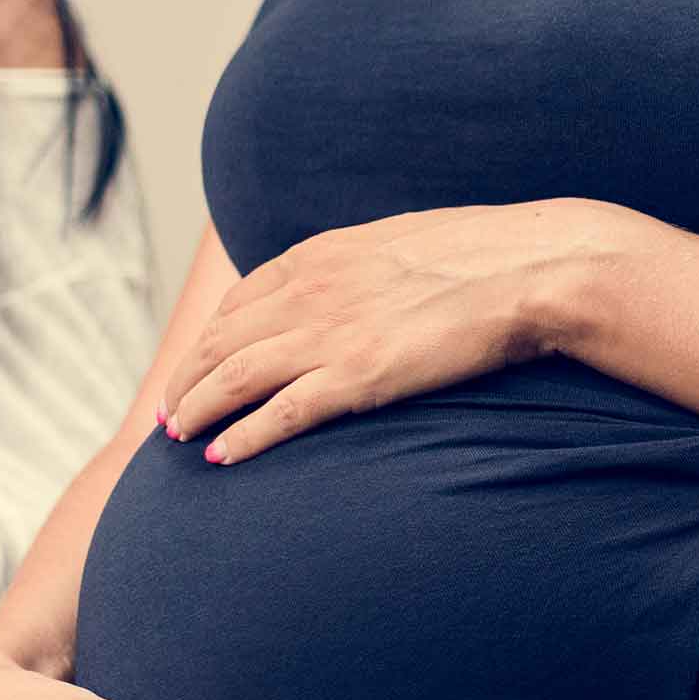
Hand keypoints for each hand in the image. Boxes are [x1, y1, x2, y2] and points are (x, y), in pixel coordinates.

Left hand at [162, 200, 638, 463]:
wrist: (530, 269)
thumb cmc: (487, 257)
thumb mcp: (407, 243)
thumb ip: (367, 266)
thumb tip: (363, 285)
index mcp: (322, 255)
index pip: (240, 301)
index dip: (210, 337)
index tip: (197, 365)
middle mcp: (311, 291)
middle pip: (221, 340)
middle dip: (185, 378)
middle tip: (168, 412)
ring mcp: (330, 334)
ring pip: (233, 377)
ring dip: (195, 409)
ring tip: (178, 435)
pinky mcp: (357, 376)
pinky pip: (280, 413)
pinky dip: (243, 436)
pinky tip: (222, 456)